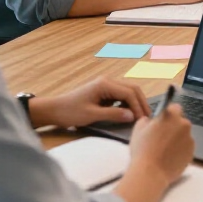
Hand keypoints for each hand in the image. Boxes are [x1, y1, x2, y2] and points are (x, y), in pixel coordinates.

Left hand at [31, 79, 151, 128]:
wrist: (54, 110)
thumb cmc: (70, 112)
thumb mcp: (92, 115)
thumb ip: (113, 114)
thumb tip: (132, 116)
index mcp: (105, 84)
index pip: (129, 93)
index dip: (138, 106)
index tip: (143, 119)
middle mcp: (108, 81)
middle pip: (132, 89)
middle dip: (141, 102)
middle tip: (148, 117)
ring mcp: (106, 86)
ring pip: (128, 92)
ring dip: (135, 103)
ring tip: (141, 116)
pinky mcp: (104, 92)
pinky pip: (121, 96)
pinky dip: (128, 104)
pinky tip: (129, 114)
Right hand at [128, 105, 194, 185]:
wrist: (150, 173)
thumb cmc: (142, 149)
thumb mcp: (139, 128)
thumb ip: (147, 119)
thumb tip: (151, 120)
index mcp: (171, 116)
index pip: (175, 107)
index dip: (169, 114)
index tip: (163, 122)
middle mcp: (184, 124)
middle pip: (181, 122)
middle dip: (173, 127)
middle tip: (162, 138)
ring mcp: (190, 139)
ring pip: (184, 136)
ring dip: (177, 139)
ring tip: (165, 151)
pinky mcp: (192, 152)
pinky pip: (186, 148)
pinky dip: (180, 151)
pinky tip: (170, 158)